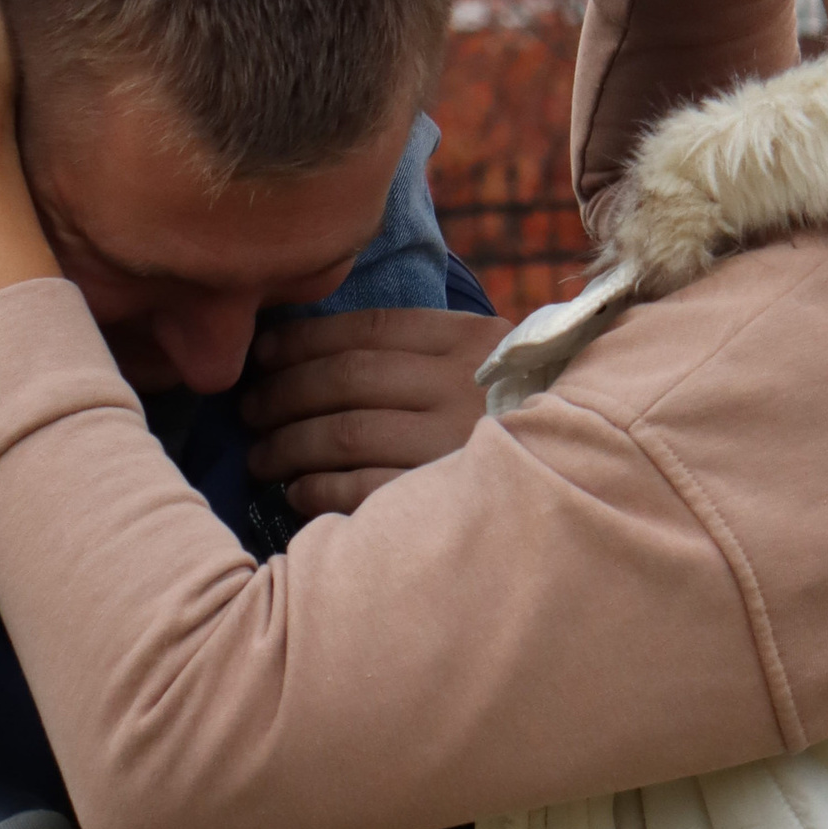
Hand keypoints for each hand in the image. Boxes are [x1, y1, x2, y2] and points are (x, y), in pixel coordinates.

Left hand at [241, 307, 506, 517]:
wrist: (578, 483)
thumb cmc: (512, 424)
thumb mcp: (485, 367)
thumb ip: (421, 353)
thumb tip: (314, 354)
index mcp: (472, 340)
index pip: (370, 328)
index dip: (304, 340)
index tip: (263, 355)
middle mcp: (464, 385)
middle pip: (348, 377)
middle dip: (283, 393)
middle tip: (249, 411)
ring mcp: (456, 443)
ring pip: (347, 431)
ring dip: (288, 443)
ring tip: (260, 456)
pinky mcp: (446, 500)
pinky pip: (363, 488)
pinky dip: (318, 488)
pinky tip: (297, 491)